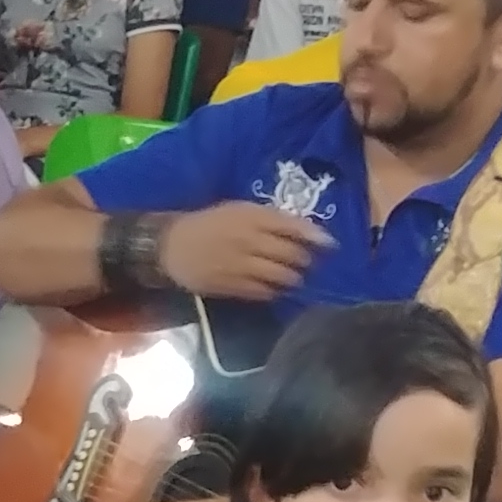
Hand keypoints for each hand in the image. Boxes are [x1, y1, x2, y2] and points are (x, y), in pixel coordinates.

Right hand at [157, 203, 327, 302]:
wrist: (171, 246)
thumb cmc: (209, 223)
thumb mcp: (238, 210)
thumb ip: (268, 218)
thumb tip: (303, 230)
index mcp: (251, 216)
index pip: (292, 226)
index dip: (315, 236)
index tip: (331, 244)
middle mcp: (249, 240)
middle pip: (291, 254)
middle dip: (305, 260)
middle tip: (308, 262)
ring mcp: (240, 265)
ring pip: (281, 276)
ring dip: (293, 278)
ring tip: (294, 278)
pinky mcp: (231, 286)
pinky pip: (263, 292)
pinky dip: (274, 291)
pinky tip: (274, 288)